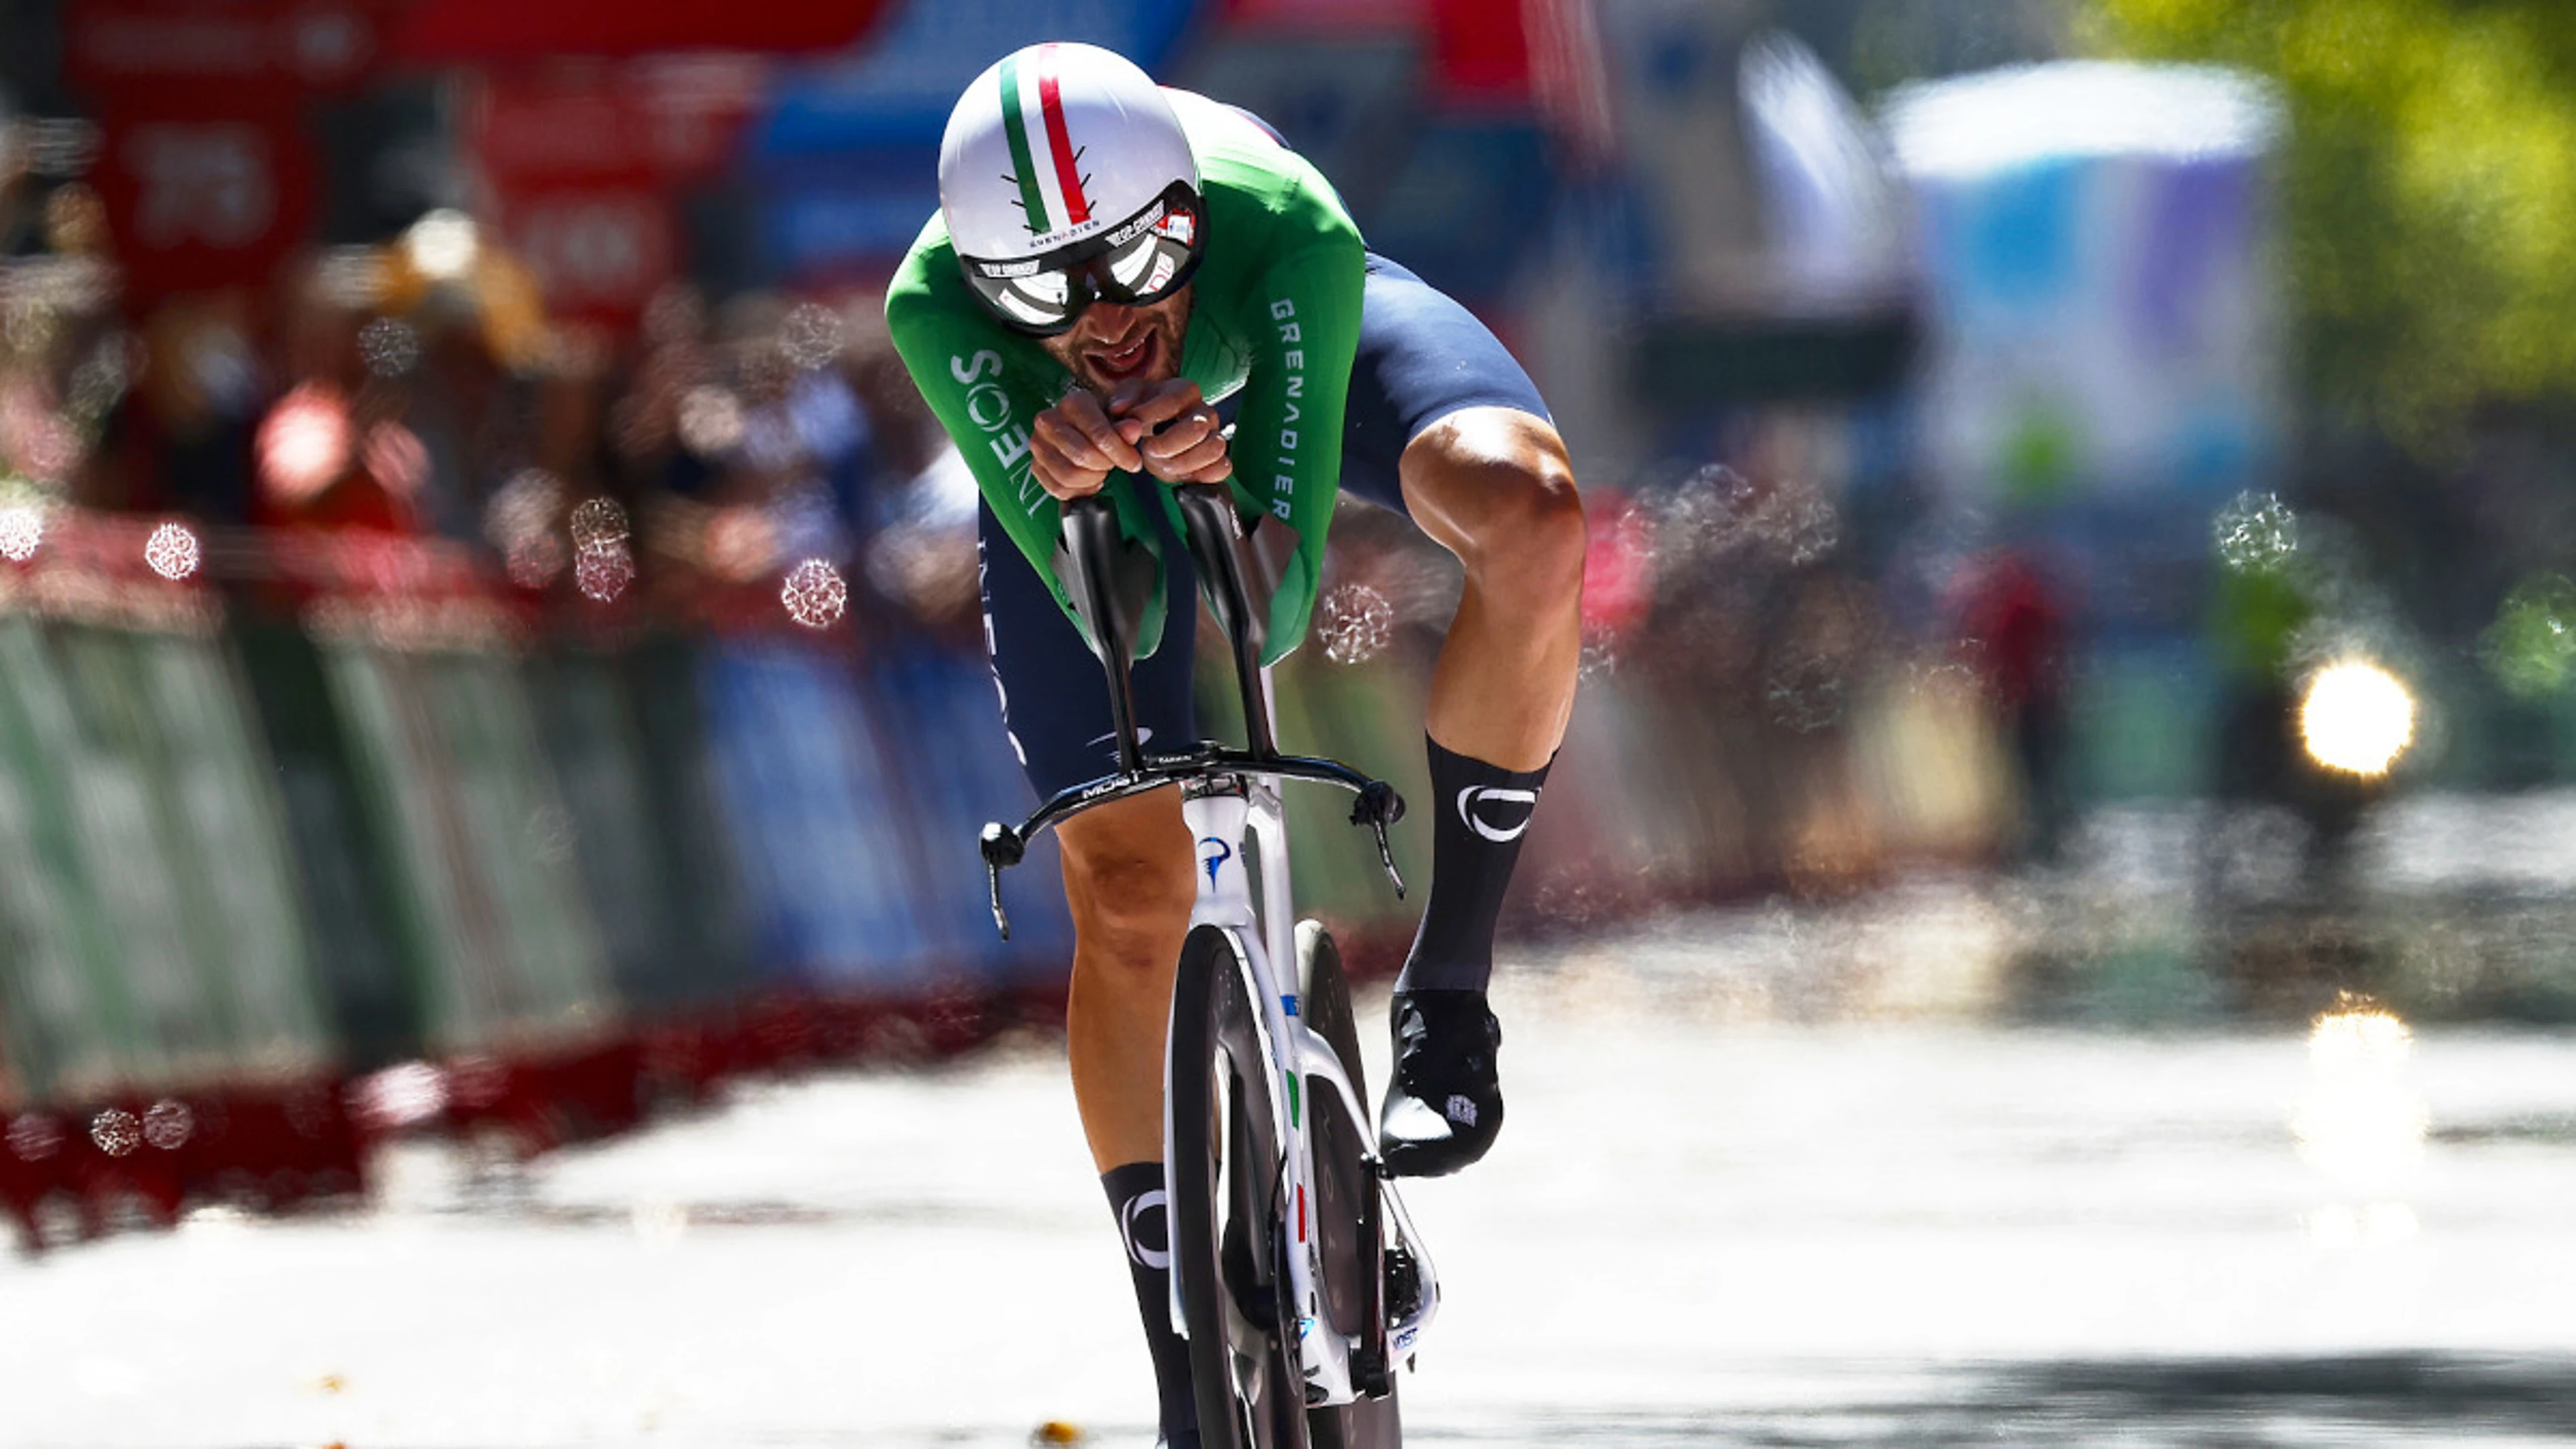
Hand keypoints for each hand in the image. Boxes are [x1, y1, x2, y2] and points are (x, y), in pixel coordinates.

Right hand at [1029, 389, 1144, 499]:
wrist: (1079, 428)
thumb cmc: (1102, 422)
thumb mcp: (1119, 419)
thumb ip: (1127, 426)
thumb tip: (1133, 429)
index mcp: (1072, 403)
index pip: (1100, 435)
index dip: (1121, 454)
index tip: (1134, 463)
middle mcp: (1048, 421)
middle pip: (1084, 456)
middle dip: (1105, 466)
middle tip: (1112, 464)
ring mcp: (1038, 444)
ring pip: (1070, 475)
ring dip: (1092, 479)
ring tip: (1100, 471)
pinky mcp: (1035, 465)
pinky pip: (1058, 489)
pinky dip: (1078, 490)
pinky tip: (1088, 480)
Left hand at [1109, 379, 1231, 485]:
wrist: (1155, 432)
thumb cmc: (1143, 412)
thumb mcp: (1128, 399)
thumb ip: (1122, 400)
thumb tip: (1121, 408)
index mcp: (1185, 391)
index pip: (1172, 402)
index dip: (1148, 417)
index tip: (1133, 428)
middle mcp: (1205, 411)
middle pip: (1197, 428)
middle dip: (1167, 445)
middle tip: (1149, 451)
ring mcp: (1216, 435)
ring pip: (1213, 449)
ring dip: (1182, 463)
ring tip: (1164, 463)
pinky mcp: (1219, 460)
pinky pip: (1222, 468)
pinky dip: (1201, 474)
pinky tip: (1181, 473)